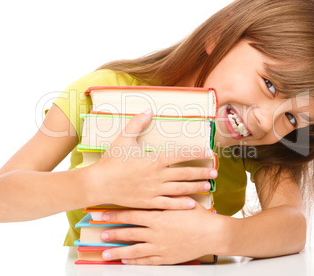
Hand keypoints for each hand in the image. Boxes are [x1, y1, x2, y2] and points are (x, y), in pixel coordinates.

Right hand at [86, 109, 216, 209]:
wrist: (98, 184)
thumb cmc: (111, 160)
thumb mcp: (124, 138)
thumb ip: (137, 123)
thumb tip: (148, 109)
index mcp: (154, 159)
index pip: (181, 154)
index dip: (197, 153)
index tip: (209, 152)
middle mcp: (158, 175)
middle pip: (185, 173)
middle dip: (202, 172)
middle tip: (215, 171)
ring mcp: (154, 190)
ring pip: (180, 189)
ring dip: (196, 187)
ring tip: (208, 185)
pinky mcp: (148, 202)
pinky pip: (168, 204)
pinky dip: (181, 204)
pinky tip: (191, 203)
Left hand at [99, 205, 221, 264]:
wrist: (212, 233)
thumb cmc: (197, 214)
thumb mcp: (180, 199)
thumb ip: (166, 193)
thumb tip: (157, 181)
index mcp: (157, 215)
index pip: (131, 214)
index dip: (116, 215)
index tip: (103, 214)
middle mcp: (155, 232)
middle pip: (129, 232)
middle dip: (113, 232)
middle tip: (100, 233)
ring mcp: (159, 246)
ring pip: (134, 249)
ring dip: (118, 250)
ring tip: (105, 252)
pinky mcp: (166, 257)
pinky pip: (146, 260)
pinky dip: (135, 260)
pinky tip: (126, 260)